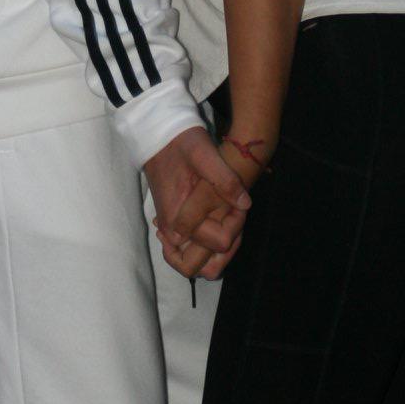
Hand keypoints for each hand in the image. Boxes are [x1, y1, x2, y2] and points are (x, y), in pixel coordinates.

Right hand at [143, 126, 250, 259]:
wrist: (159, 136)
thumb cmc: (181, 143)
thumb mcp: (205, 154)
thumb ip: (225, 180)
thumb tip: (246, 204)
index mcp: (179, 218)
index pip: (220, 243)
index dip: (236, 223)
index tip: (238, 200)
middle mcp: (171, 231)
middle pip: (204, 267)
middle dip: (226, 246)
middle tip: (232, 214)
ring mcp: (169, 231)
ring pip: (196, 263)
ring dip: (216, 248)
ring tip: (226, 218)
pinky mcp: (170, 225)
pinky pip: (189, 250)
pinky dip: (205, 242)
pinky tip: (214, 217)